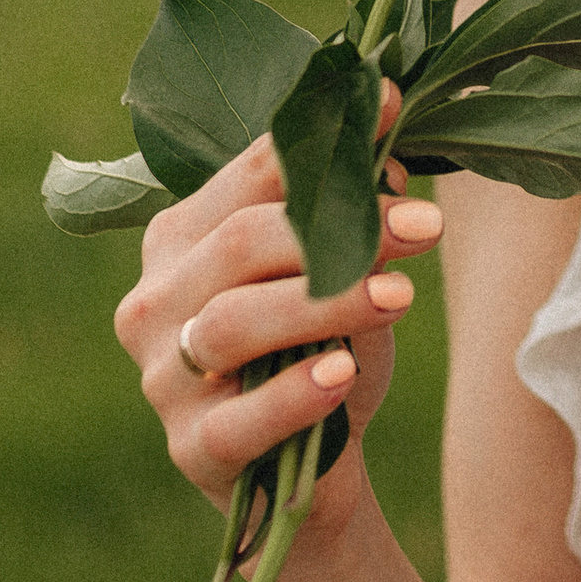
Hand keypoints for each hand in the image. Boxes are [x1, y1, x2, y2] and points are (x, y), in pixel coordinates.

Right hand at [112, 96, 442, 548]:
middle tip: (425, 225)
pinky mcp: (193, 449)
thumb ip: (350, 211)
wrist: (314, 470)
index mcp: (182, 239)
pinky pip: (236, 421)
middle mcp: (155, 301)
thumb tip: (387, 143)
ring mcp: (164, 380)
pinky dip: (291, 395)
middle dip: (338, 227)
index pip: (245, 176)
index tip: (389, 111)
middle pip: (238, 244)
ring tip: (400, 297)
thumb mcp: (341, 273)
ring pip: (231, 324)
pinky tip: (342, 373)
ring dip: (322, 302)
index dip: (316, 143)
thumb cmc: (319, 348)